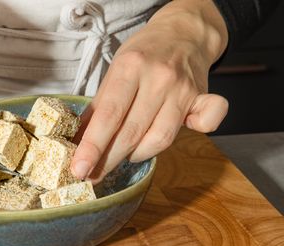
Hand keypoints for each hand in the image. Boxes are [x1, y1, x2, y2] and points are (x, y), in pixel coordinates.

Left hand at [71, 0, 228, 181]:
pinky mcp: (204, 97)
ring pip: (160, 138)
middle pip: (132, 132)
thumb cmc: (143, 55)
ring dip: (137, 154)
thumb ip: (99, 107)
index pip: (109, 115)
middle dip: (109, 160)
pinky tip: (170, 136)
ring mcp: (184, 88)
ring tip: (124, 154)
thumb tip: (77, 143)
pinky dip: (193, 134)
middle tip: (93, 175)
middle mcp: (159, 77)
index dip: (93, 146)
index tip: (79, 169)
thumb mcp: (114, 71)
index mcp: (130, 66)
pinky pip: (206, 123)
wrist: (183, 32)